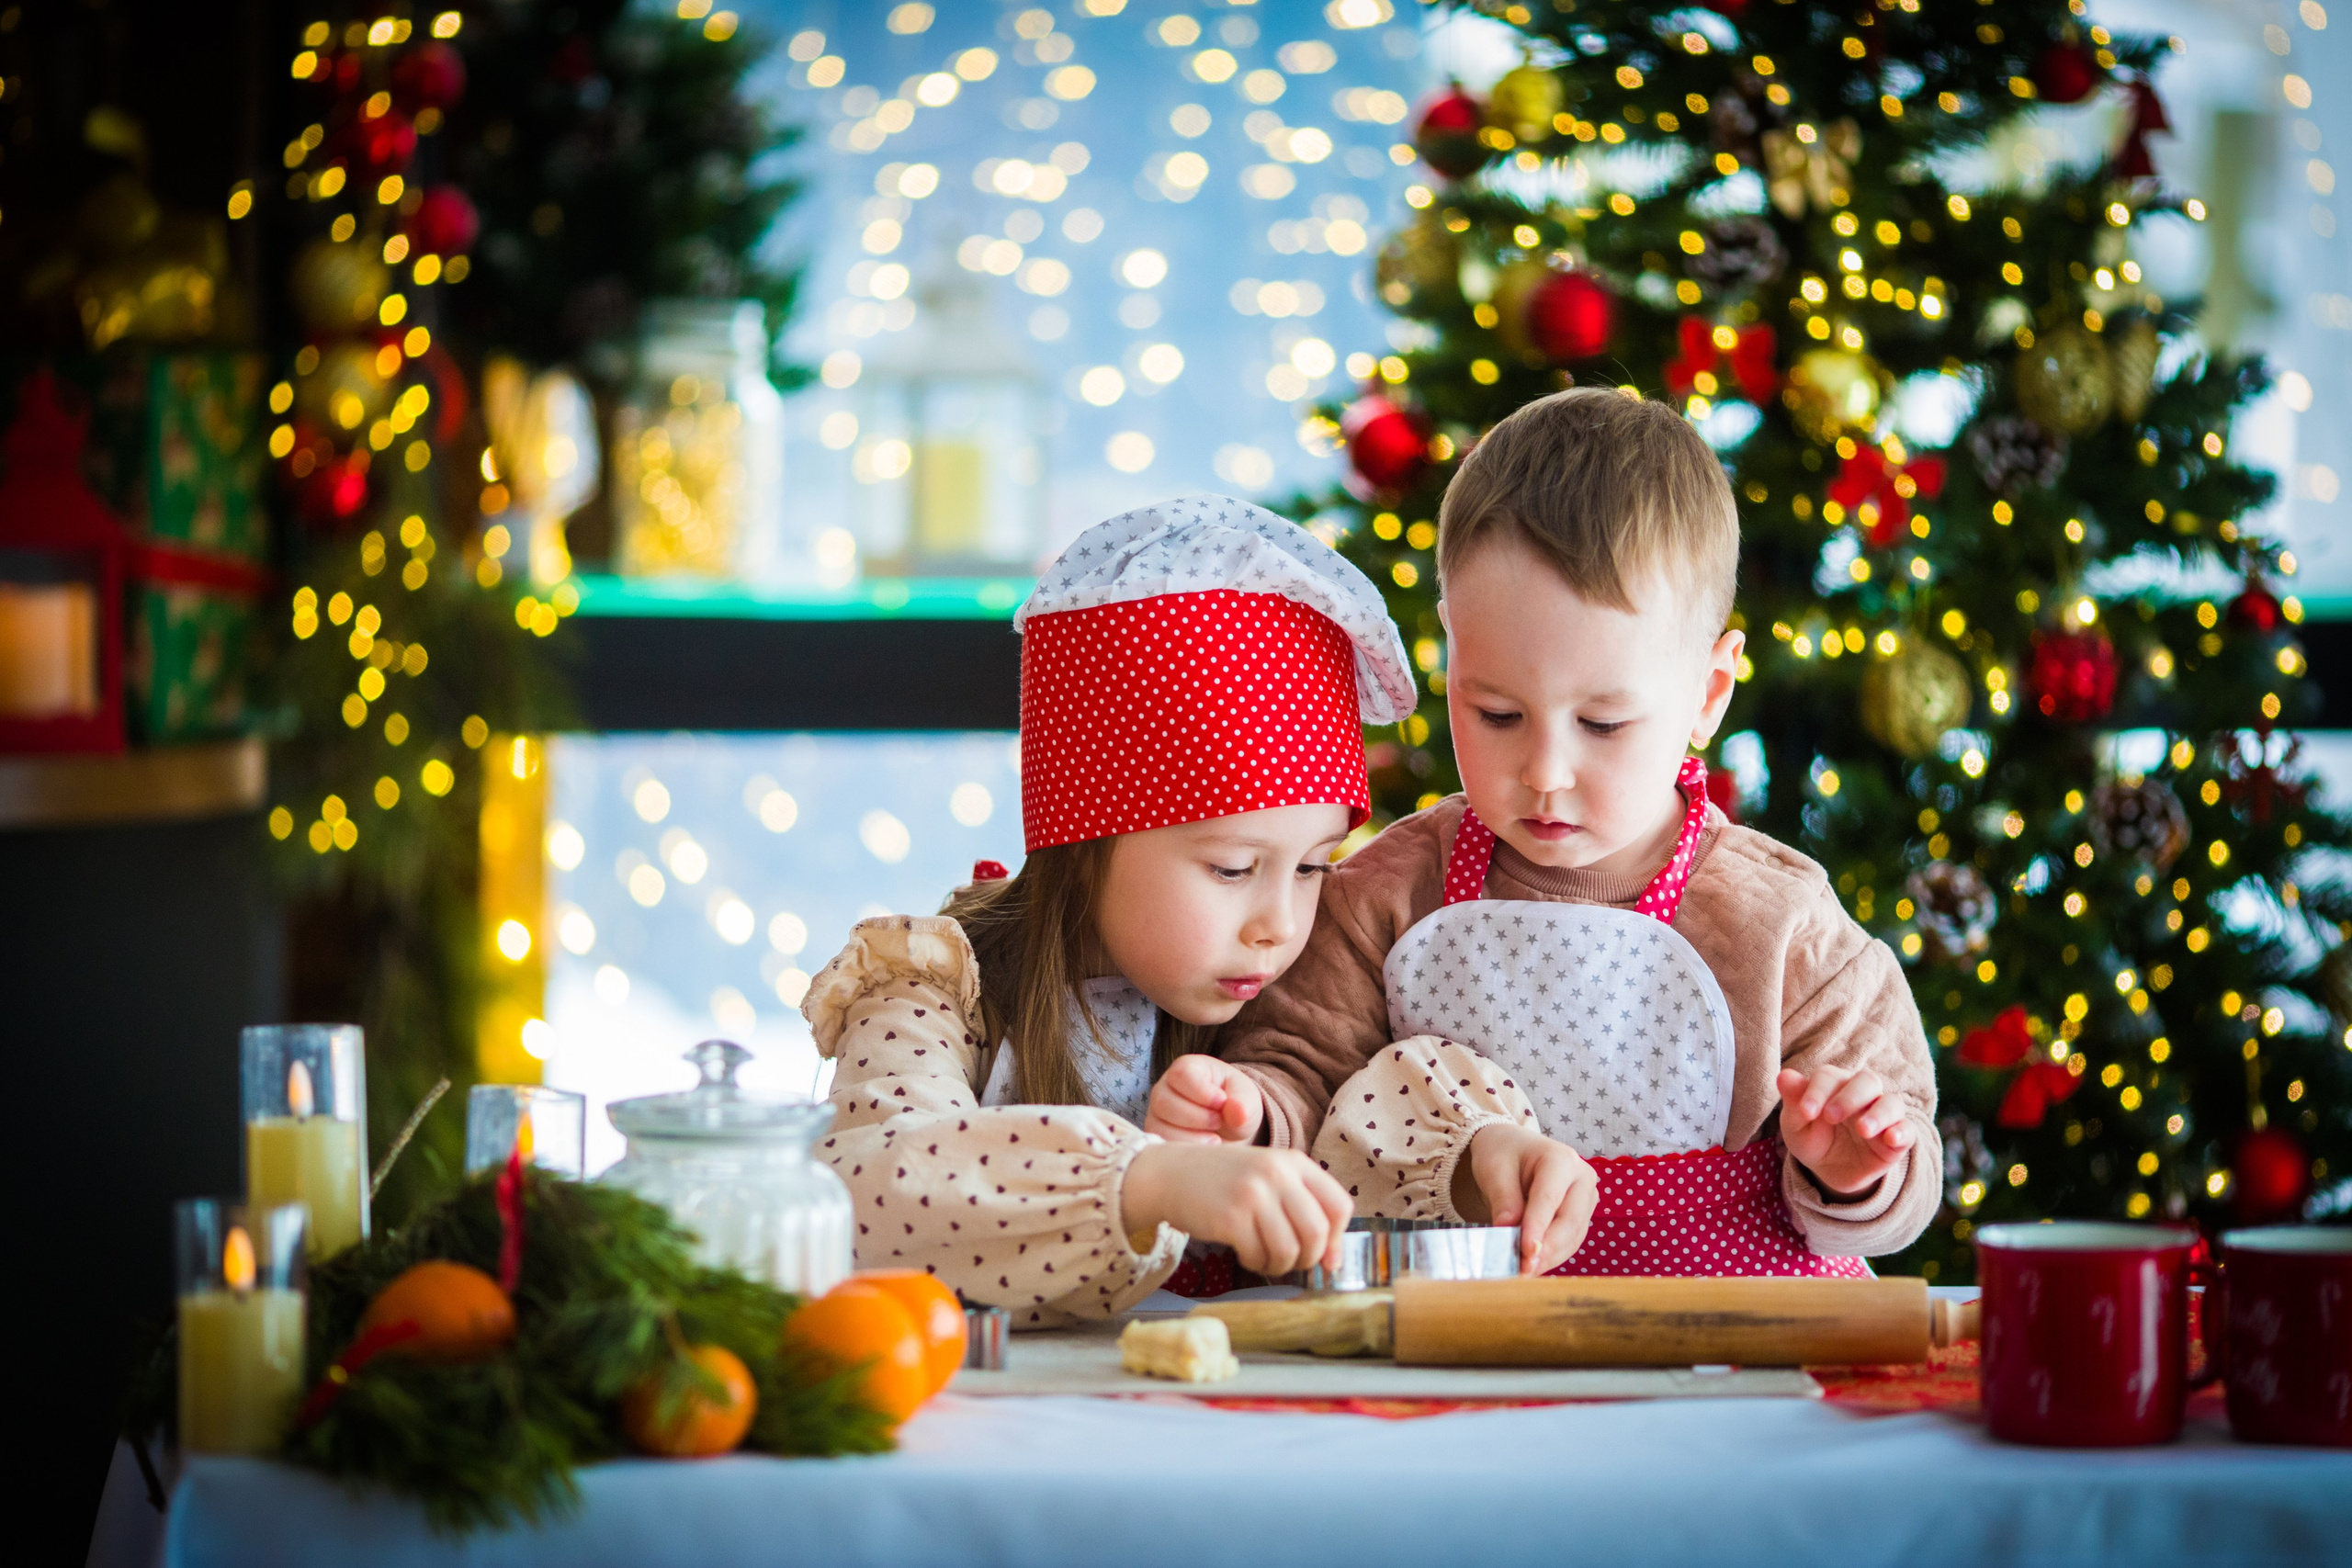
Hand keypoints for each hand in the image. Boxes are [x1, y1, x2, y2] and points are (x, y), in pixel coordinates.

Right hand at [1122, 1142, 1351, 1275]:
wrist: (1171, 1174)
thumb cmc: (1226, 1182)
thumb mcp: (1270, 1179)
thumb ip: (1304, 1210)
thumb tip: (1334, 1262)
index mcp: (1294, 1162)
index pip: (1340, 1206)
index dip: (1337, 1238)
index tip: (1325, 1257)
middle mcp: (1277, 1173)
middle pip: (1317, 1232)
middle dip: (1308, 1258)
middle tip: (1291, 1261)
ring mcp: (1253, 1194)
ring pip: (1290, 1250)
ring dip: (1280, 1265)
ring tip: (1265, 1259)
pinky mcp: (1230, 1217)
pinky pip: (1258, 1256)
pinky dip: (1255, 1264)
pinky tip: (1245, 1254)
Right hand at [1144, 1054, 1265, 1144]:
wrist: (1230, 1126)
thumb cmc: (1235, 1103)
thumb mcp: (1246, 1098)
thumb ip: (1243, 1103)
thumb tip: (1239, 1114)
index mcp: (1187, 1067)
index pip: (1181, 1074)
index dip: (1202, 1092)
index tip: (1222, 1102)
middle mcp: (1165, 1087)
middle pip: (1164, 1102)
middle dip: (1197, 1117)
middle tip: (1219, 1122)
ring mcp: (1157, 1112)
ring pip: (1159, 1126)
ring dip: (1190, 1137)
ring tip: (1215, 1138)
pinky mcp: (1156, 1134)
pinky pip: (1160, 1144)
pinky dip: (1183, 1149)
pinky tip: (1203, 1148)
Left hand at [1451, 1123, 1596, 1274]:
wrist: (1513, 1147)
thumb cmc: (1503, 1153)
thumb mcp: (1494, 1170)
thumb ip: (1504, 1201)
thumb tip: (1507, 1234)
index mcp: (1561, 1159)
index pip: (1549, 1198)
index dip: (1537, 1228)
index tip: (1525, 1252)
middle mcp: (1582, 1177)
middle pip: (1569, 1221)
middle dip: (1546, 1249)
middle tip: (1522, 1270)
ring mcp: (1586, 1197)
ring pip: (1573, 1236)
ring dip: (1549, 1257)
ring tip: (1523, 1272)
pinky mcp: (1583, 1215)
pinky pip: (1570, 1241)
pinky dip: (1552, 1255)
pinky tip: (1532, 1266)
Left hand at [1777, 1065, 1913, 1200]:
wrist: (1828, 1171)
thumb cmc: (1811, 1138)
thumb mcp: (1797, 1124)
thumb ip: (1794, 1100)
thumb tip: (1783, 1075)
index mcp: (1835, 1084)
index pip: (1829, 1076)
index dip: (1817, 1091)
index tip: (1805, 1112)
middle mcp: (1863, 1093)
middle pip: (1866, 1081)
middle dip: (1849, 1097)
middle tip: (1831, 1117)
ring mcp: (1882, 1114)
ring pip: (1891, 1102)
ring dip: (1878, 1114)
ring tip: (1862, 1130)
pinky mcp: (1897, 1138)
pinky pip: (1908, 1130)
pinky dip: (1901, 1132)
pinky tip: (1891, 1139)